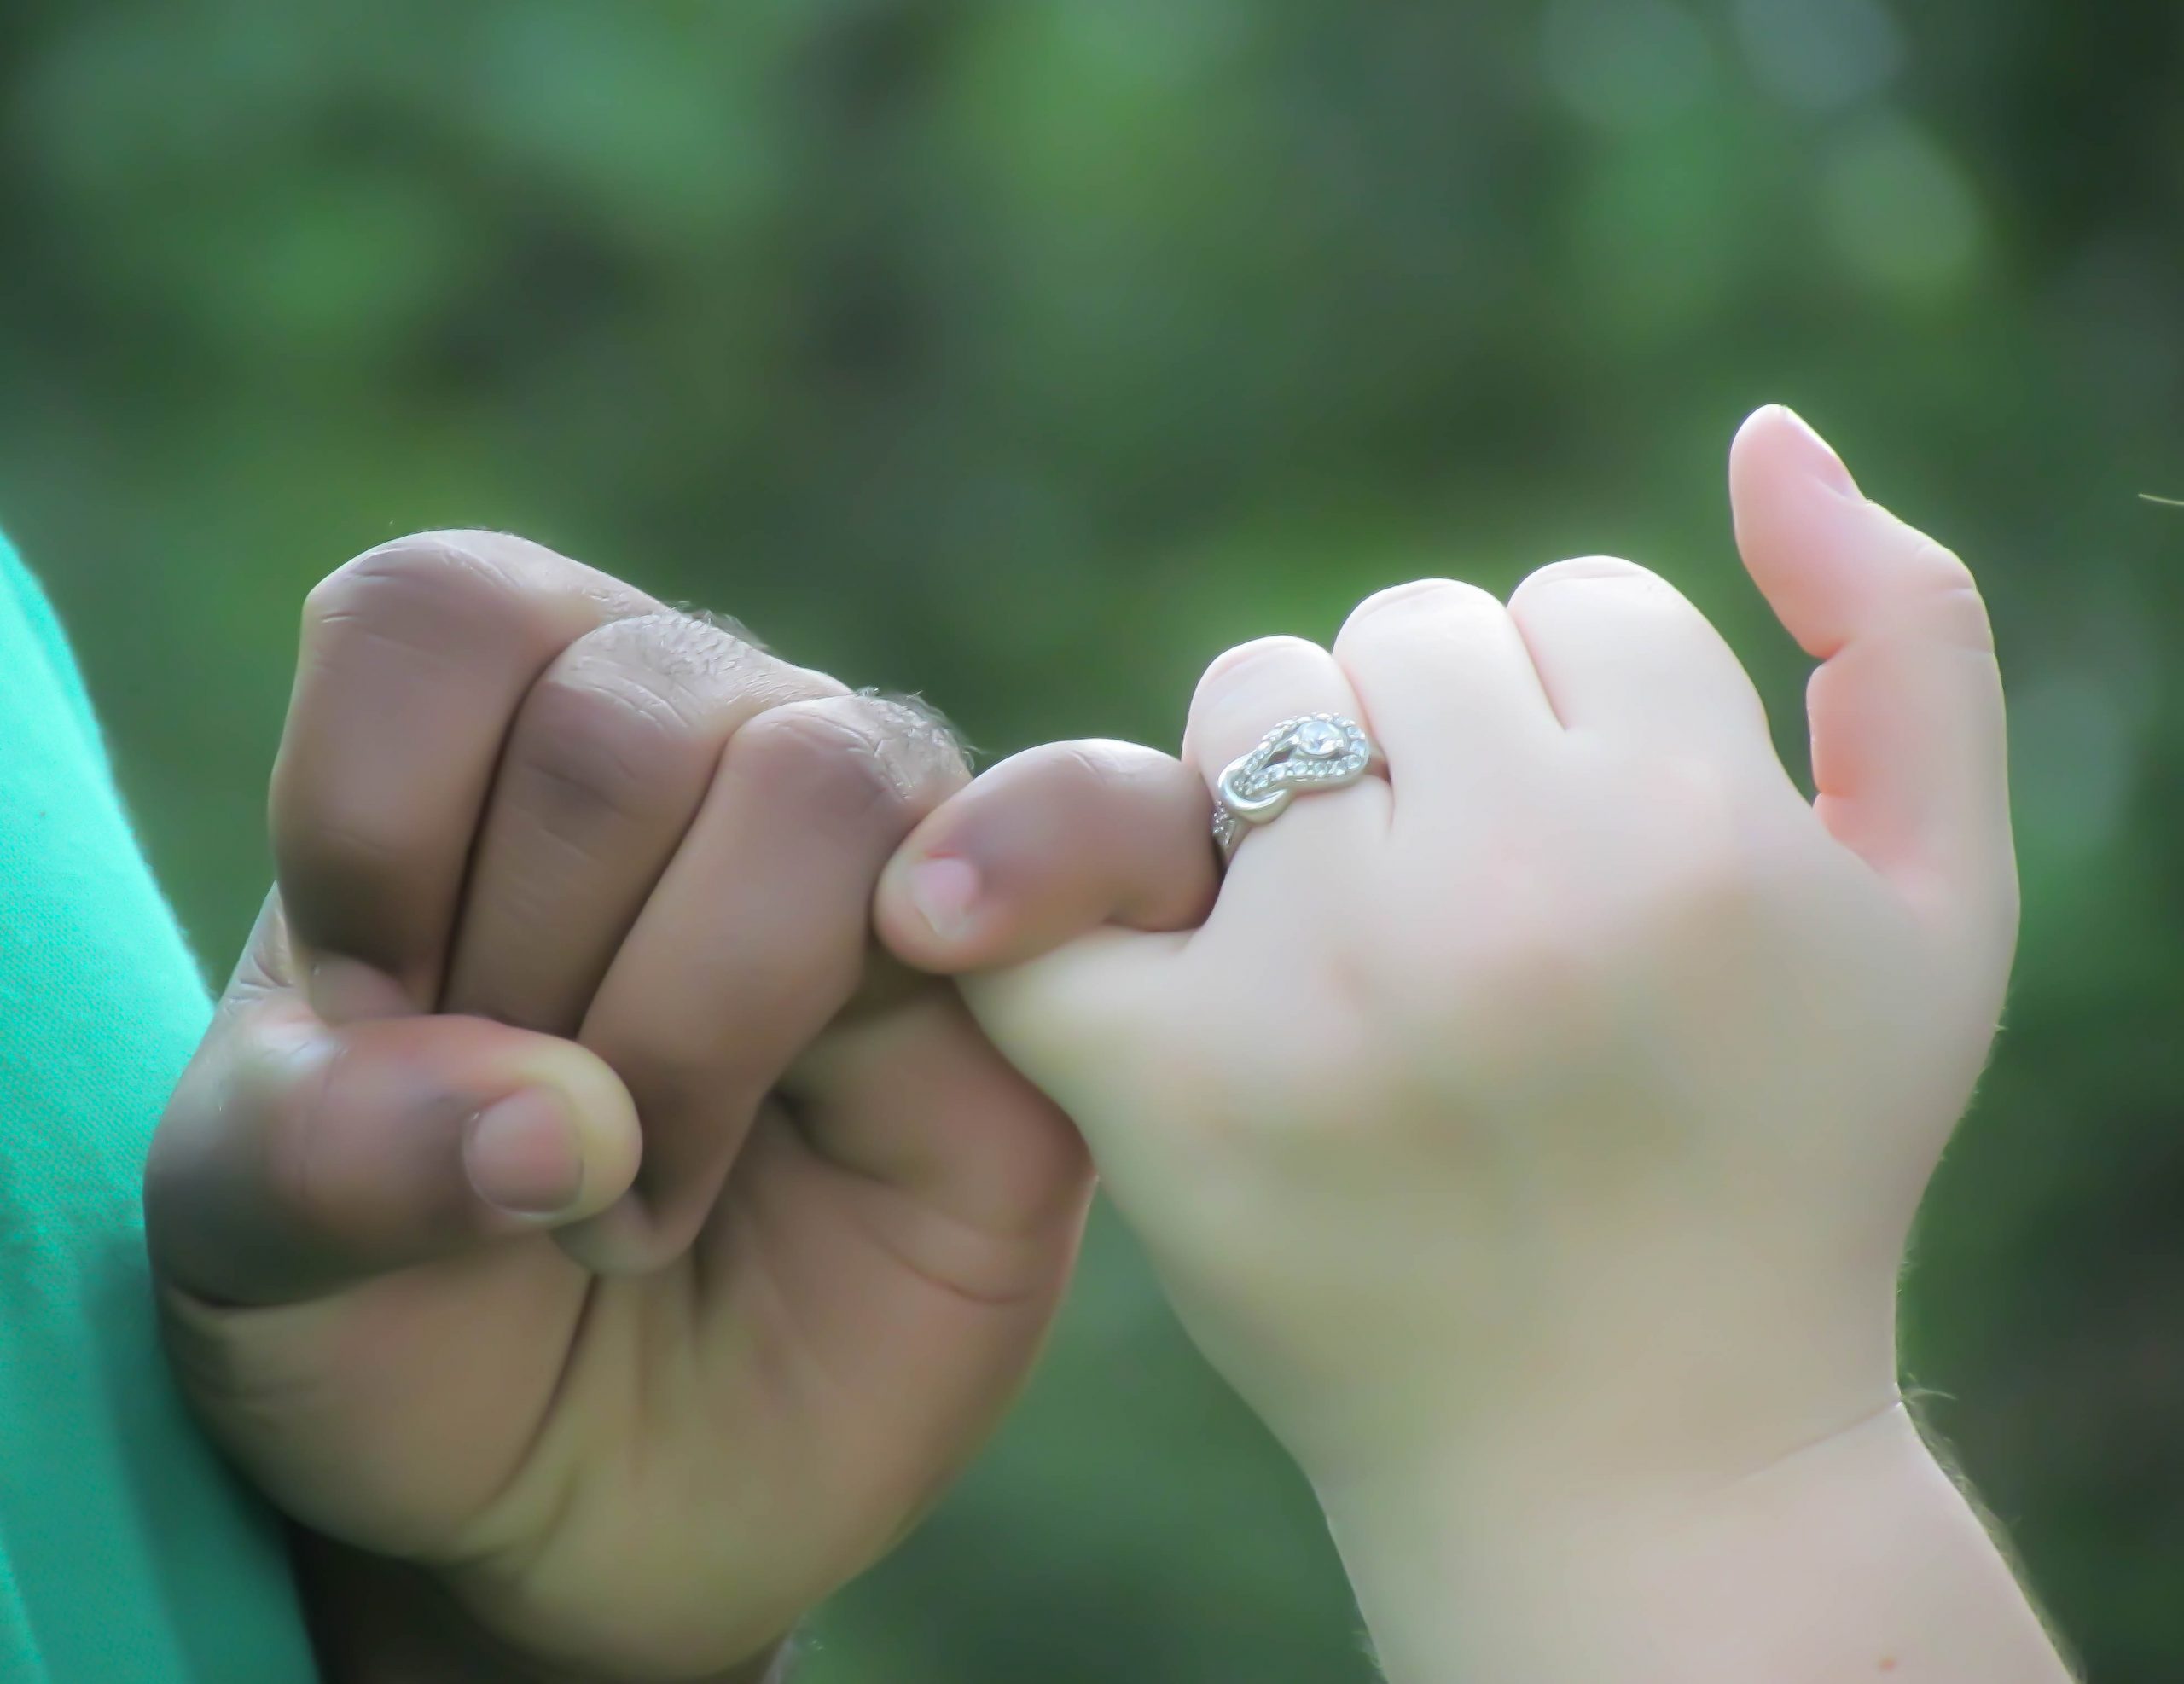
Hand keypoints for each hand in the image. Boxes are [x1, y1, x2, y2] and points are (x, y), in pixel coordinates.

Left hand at [146, 534, 1133, 1680]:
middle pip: (629, 715)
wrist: (586, 1510)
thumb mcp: (251, 1255)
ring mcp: (891, 855)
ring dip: (696, 1025)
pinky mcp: (1035, 993)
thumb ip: (318, 1152)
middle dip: (534, 976)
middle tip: (518, 1163)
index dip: (376, 821)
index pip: (447, 612)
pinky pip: (1117, 824)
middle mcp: (708, 745)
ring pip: (820, 781)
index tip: (363, 1020)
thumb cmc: (408, 1335)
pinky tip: (942, 956)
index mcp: (494, 738)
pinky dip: (1058, 847)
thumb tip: (555, 1117)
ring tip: (639, 1208)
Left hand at [880, 409, 2062, 1679]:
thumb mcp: (1941, 908)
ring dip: (1289, 794)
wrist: (1636, 1458)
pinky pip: (1056, 878)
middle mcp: (1505, 890)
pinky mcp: (1167, 1087)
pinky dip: (1076, 893)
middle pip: (1397, 637)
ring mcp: (1319, 987)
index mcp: (1699, 827)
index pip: (1575, 602)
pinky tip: (1159, 968)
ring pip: (1244, 708)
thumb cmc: (1793, 1165)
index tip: (1597, 859)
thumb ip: (1909, 636)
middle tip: (1472, 907)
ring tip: (1359, 947)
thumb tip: (1765, 433)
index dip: (1587, 725)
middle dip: (1437, 746)